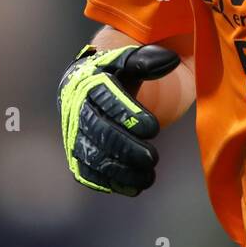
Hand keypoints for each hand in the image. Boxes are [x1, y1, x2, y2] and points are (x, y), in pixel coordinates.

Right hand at [57, 43, 179, 194]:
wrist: (83, 88)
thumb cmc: (113, 73)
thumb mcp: (127, 61)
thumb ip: (147, 59)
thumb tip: (171, 59)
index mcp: (90, 84)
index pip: (106, 100)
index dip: (128, 114)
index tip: (154, 127)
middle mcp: (77, 111)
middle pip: (98, 132)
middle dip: (125, 147)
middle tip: (152, 157)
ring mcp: (74, 135)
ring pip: (92, 156)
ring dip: (120, 170)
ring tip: (149, 177)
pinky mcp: (76, 155)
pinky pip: (87, 173)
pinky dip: (109, 183)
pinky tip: (134, 187)